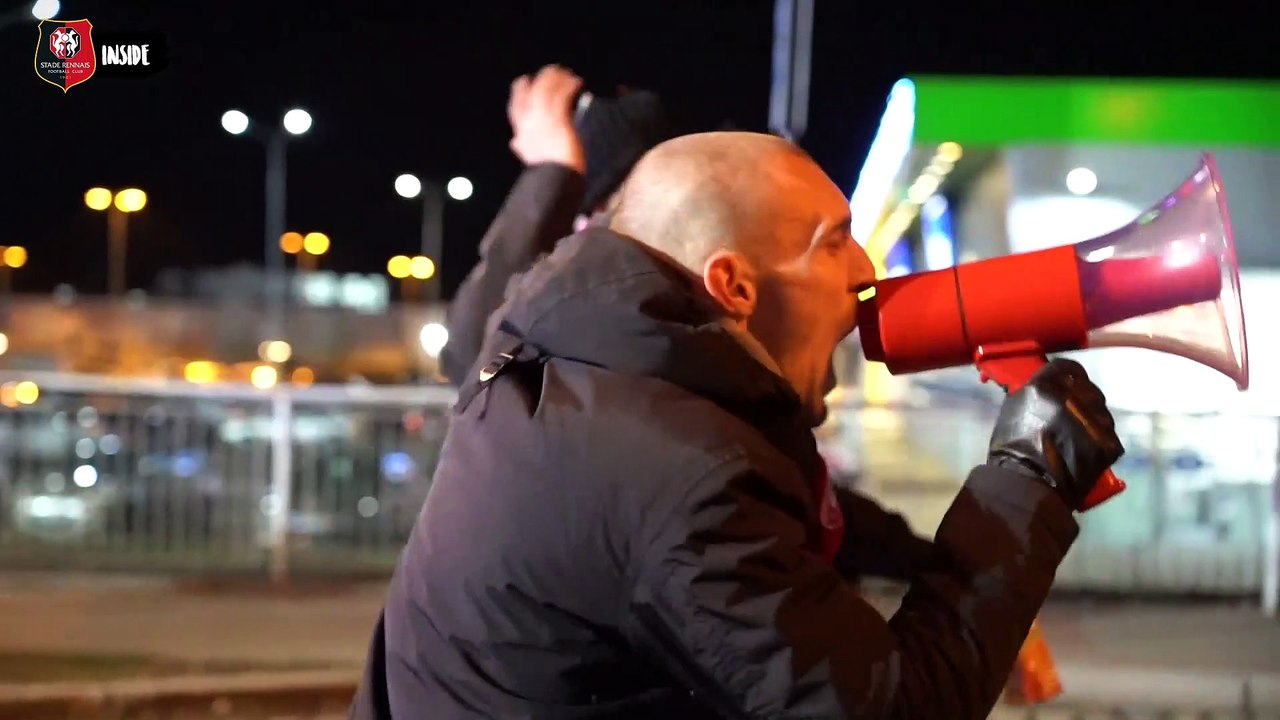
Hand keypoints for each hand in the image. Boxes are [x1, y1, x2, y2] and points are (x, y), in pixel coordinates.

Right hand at [507, 65, 585, 172]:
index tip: (525, 80)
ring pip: (548, 90)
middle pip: (531, 91)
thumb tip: (514, 143)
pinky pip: (563, 95)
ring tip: (567, 73)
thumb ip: (522, 147)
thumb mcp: (530, 156)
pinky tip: (577, 82)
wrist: (555, 179)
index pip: (515, 105)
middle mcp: (530, 121)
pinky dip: (570, 85)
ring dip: (558, 79)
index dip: (520, 90)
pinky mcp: (559, 119)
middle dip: (542, 79)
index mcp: (521, 131)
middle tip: (552, 70)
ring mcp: (543, 118)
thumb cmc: (547, 171)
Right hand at [987, 358, 1123, 509]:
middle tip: (1071, 415)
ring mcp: (1096, 420)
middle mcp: (1074, 397)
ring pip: (1101, 413)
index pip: (1066, 367)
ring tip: (1077, 440)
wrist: (1028, 487)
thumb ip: (1034, 394)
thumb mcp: (1013, 411)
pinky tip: (1084, 454)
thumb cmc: (1011, 451)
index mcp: (1045, 386)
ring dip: (1092, 422)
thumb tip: (1048, 390)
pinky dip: (1099, 444)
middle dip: (1081, 399)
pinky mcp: (1110, 443)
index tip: (1064, 383)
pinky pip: (1108, 437)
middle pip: (1088, 388)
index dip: (1066, 375)